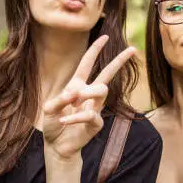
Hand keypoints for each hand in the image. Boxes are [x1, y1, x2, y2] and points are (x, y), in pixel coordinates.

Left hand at [42, 35, 135, 160]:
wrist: (57, 146)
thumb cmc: (54, 124)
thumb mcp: (49, 109)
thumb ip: (59, 99)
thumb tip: (75, 94)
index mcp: (77, 86)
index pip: (88, 64)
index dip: (95, 50)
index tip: (105, 36)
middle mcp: (88, 94)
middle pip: (107, 74)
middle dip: (119, 61)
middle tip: (133, 49)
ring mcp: (95, 108)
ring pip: (102, 90)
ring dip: (87, 93)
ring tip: (73, 102)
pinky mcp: (96, 123)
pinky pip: (90, 114)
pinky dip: (75, 117)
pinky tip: (64, 120)